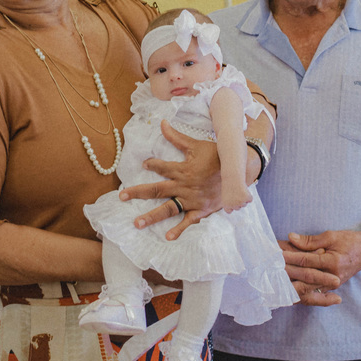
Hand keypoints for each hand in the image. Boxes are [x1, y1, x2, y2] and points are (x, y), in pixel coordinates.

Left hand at [119, 120, 222, 239]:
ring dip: (152, 216)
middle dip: (138, 193)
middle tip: (122, 196)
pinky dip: (179, 229)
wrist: (239, 172)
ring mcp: (191, 200)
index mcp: (182, 170)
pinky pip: (188, 221)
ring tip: (137, 223)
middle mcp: (183, 186)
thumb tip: (162, 123)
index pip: (161, 167)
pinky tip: (168, 237)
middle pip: (156, 190)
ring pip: (168, 209)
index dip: (152, 164)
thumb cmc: (217, 157)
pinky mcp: (201, 210)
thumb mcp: (197, 146)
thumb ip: (177, 138)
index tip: (144, 164)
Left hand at [220, 181, 250, 212]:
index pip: (229, 211)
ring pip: (244, 204)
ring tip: (239, 190)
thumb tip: (237, 205)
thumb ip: (230, 202)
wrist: (232, 177)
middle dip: (238, 201)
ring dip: (243, 198)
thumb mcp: (226, 194)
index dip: (231, 205)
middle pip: (238, 207)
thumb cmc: (229, 184)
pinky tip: (244, 189)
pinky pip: (250, 199)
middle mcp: (233, 206)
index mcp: (226, 205)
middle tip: (236, 192)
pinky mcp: (247, 198)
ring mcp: (240, 203)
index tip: (232, 200)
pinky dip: (249, 195)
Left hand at [279, 230, 360, 305]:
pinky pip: (313, 295)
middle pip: (304, 278)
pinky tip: (287, 295)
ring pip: (307, 291)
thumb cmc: (350, 241)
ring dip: (291, 288)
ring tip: (274, 286)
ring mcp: (331, 285)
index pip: (306, 261)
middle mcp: (332, 277)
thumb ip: (310, 240)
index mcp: (332, 262)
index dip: (290, 257)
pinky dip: (300, 295)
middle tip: (270, 270)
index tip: (275, 254)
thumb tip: (292, 237)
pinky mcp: (330, 288)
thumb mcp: (331, 236)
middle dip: (286, 274)